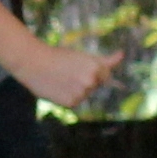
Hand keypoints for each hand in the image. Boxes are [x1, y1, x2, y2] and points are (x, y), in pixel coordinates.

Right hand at [8, 32, 123, 109]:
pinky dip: (67, 97)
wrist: (34, 63)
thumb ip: (105, 60)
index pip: (105, 76)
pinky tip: (57, 88)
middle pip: (95, 85)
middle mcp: (91, 81)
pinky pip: (74, 101)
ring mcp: (82, 93)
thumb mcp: (82, 56)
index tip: (80, 68)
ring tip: (61, 79)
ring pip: (84, 94)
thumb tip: (122, 54)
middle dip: (85, 81)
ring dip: (76, 90)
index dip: (93, 71)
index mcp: (96, 68)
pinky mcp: (71, 103)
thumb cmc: (59, 56)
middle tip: (68, 72)